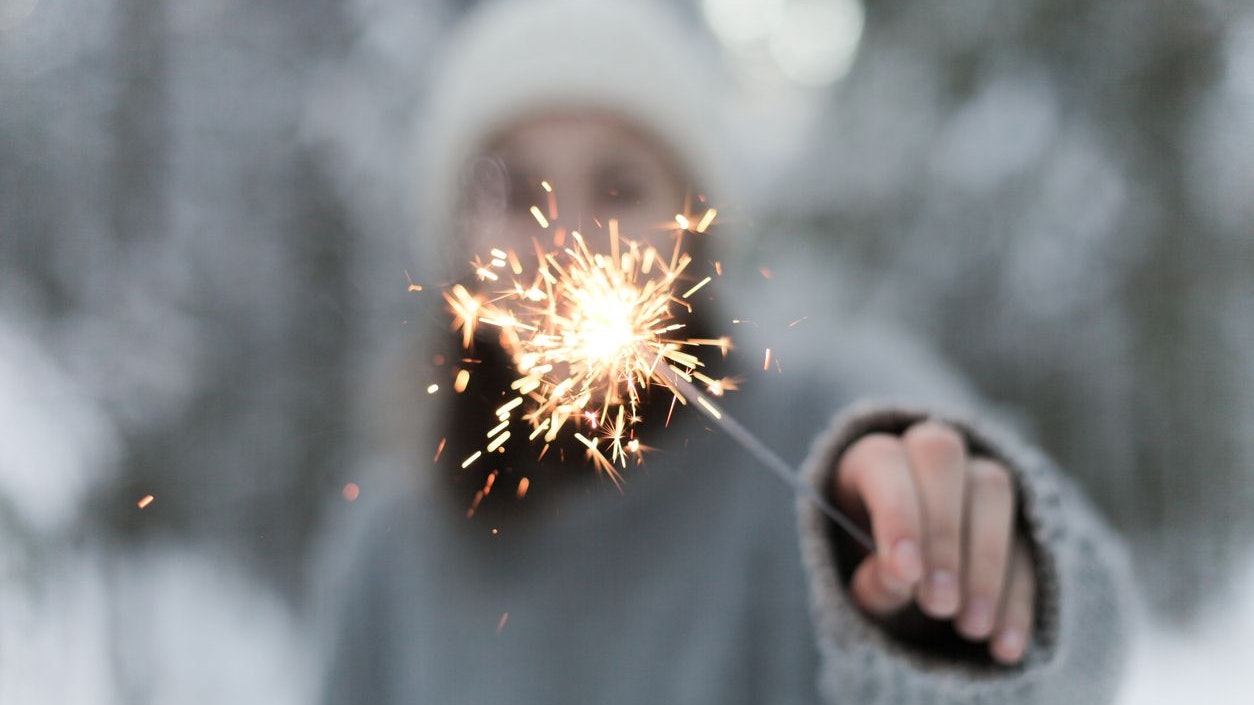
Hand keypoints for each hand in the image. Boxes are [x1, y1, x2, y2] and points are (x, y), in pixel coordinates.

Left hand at [833, 420, 1034, 663]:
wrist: (906, 591)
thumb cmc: (869, 577)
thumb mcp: (856, 585)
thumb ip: (870, 582)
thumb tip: (896, 579)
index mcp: (869, 461)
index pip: (882, 460)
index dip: (897, 513)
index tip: (905, 574)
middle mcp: (922, 455)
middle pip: (941, 456)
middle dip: (944, 533)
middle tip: (940, 607)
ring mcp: (974, 475)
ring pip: (993, 487)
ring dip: (986, 562)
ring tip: (971, 629)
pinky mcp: (1018, 513)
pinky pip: (1028, 540)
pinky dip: (1018, 597)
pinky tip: (1004, 646)